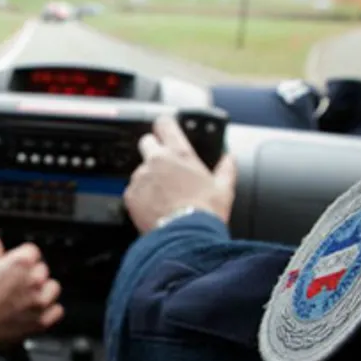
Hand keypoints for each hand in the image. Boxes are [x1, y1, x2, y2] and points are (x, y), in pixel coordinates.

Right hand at [0, 231, 63, 348]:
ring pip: (52, 288)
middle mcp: (35, 280)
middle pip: (42, 269)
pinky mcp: (40, 321)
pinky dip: (49, 310)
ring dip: (43, 290)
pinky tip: (35, 309)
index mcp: (22, 262)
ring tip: (25, 295)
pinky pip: (56, 311)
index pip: (32, 251)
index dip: (20, 257)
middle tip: (13, 282)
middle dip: (30, 273)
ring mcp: (39, 301)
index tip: (12, 264)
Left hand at [124, 114, 236, 233]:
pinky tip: (154, 207)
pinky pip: (133, 190)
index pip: (165, 124)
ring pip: (139, 169)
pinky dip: (140, 197)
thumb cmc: (204, 213)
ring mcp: (141, 177)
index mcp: (180, 154)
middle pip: (146, 141)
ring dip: (148, 178)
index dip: (164, 125)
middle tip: (163, 166)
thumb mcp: (223, 189)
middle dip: (152, 150)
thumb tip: (229, 159)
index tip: (165, 129)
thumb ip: (226, 169)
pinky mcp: (130, 194)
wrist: (185, 237)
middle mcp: (157, 160)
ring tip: (162, 196)